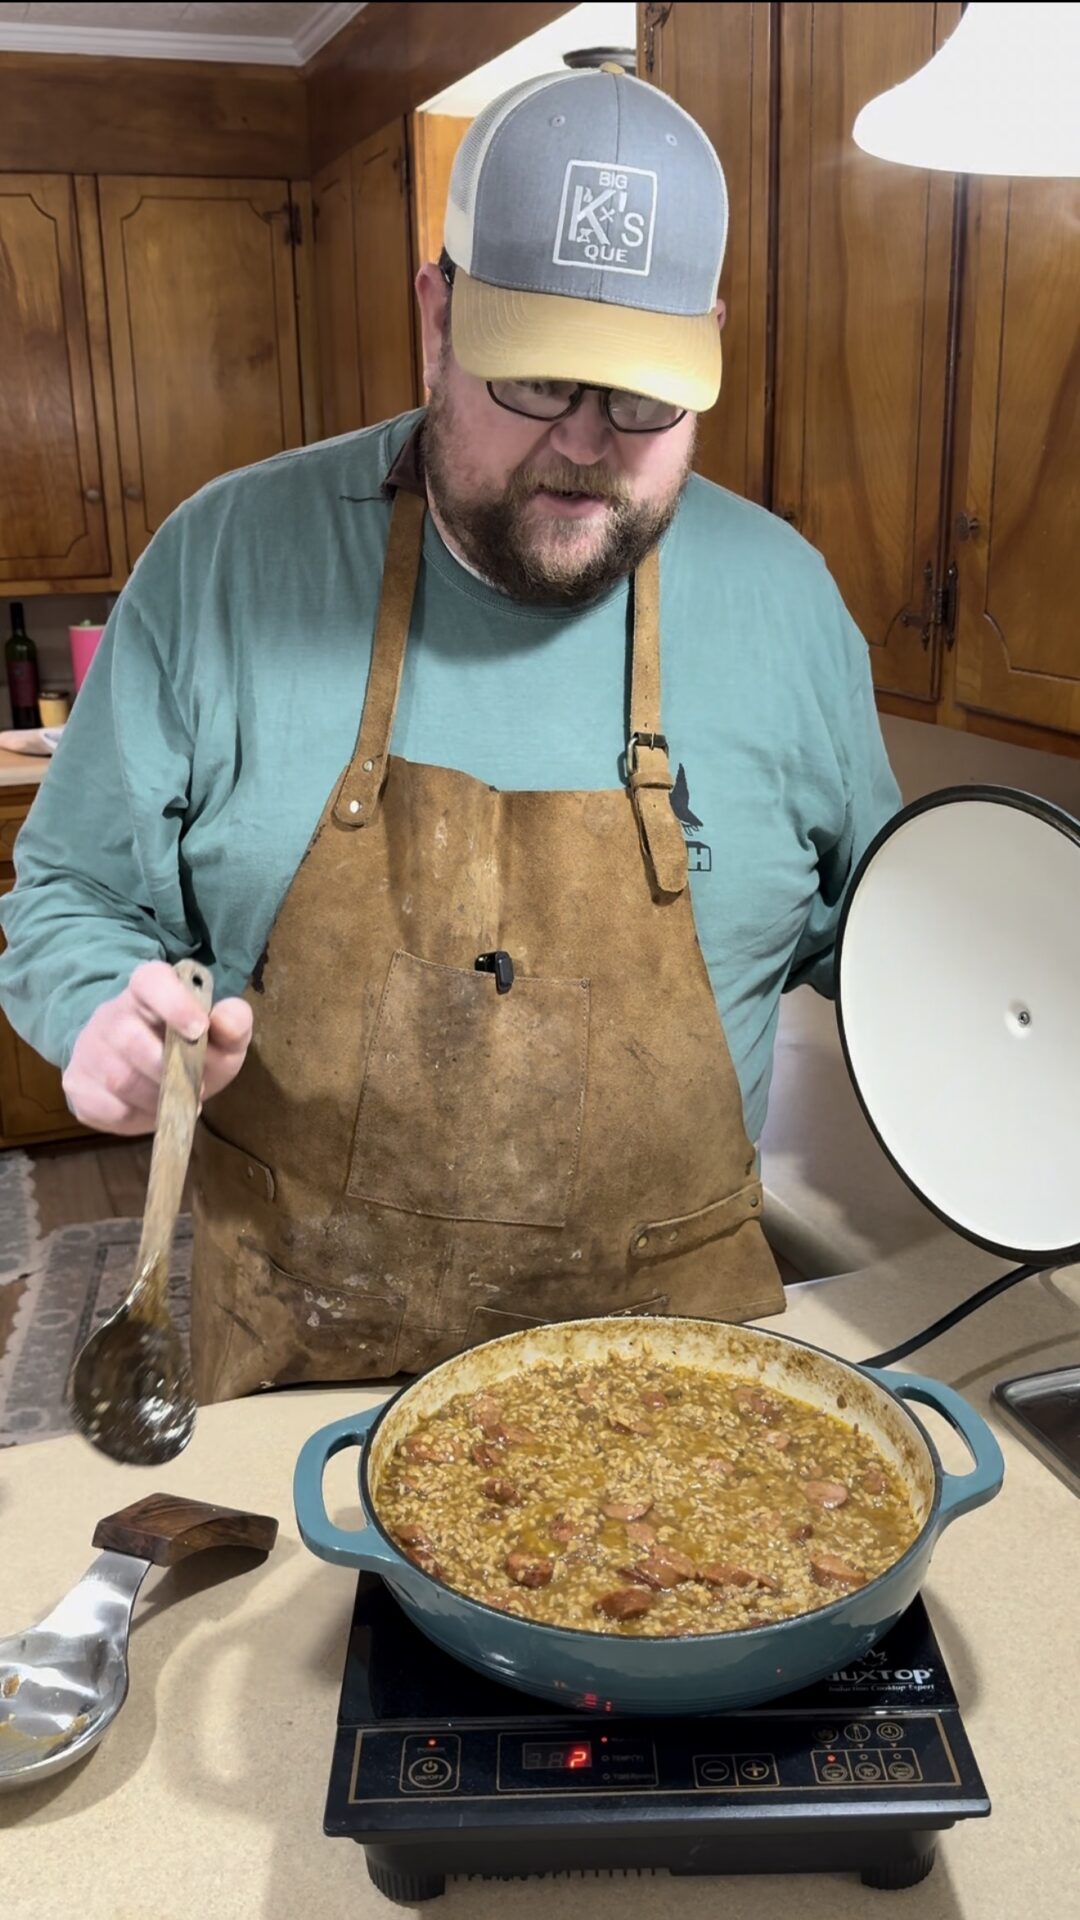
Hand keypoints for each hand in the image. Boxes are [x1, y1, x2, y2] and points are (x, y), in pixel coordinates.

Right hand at [63, 960, 253, 1135]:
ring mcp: (88, 1048)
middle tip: (196, 1087)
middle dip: (167, 1070)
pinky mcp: (77, 1083)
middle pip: (129, 1039)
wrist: (145, 1071)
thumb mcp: (221, 1036)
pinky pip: (105, 1107)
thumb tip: (226, 1019)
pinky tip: (150, 1111)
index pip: (150, 981)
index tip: (200, 1028)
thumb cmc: (188, 1047)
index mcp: (147, 990)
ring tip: (177, 1103)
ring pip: (118, 1078)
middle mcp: (111, 1013)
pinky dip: (135, 1117)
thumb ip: (233, 1024)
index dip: (173, 1002)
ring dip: (156, 1099)